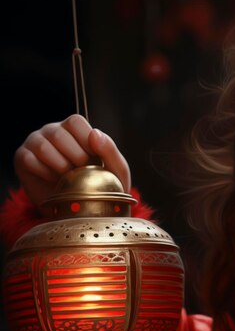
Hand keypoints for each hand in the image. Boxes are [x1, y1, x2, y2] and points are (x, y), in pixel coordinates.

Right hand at [14, 114, 130, 211]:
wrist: (83, 208)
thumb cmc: (101, 183)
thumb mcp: (115, 169)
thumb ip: (109, 149)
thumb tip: (95, 134)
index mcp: (75, 128)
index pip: (75, 121)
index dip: (86, 141)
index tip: (94, 160)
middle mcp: (53, 130)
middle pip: (59, 134)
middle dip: (76, 158)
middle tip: (82, 172)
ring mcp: (36, 142)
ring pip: (43, 147)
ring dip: (61, 167)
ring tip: (69, 177)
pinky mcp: (23, 157)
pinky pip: (30, 160)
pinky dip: (46, 174)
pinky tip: (55, 181)